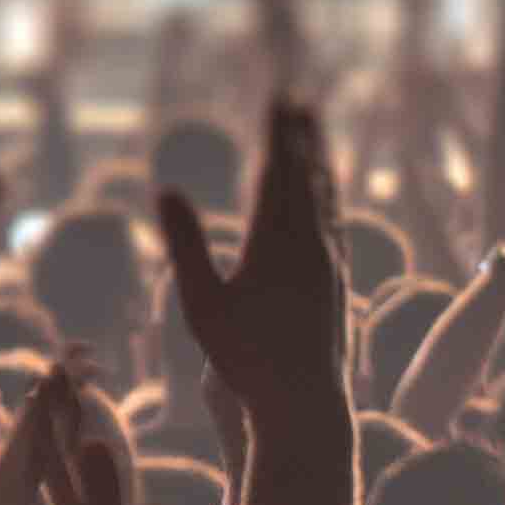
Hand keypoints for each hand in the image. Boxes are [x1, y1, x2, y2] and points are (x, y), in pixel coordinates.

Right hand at [156, 101, 352, 431]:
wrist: (307, 405)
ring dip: (319, 162)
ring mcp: (330, 265)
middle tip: (298, 99)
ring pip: (326, 200)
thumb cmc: (245, 361)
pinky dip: (328, 200)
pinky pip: (335, 227)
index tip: (279, 98)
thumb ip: (186, 244)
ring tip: (315, 136)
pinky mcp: (339, 284)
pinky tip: (327, 200)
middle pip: (307, 178)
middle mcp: (312, 247)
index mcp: (277, 245)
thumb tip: (165, 190)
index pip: (277, 174)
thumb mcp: (202, 304)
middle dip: (300, 137)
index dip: (277, 134)